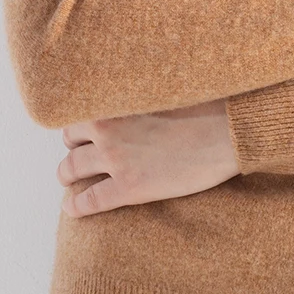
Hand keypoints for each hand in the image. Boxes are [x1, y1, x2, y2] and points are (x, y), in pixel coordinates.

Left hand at [57, 97, 240, 217]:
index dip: (81, 124)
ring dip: (67, 174)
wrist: (226, 131)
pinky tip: (72, 207)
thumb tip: (131, 93)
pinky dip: (75, 205)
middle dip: (73, 147)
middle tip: (80, 155)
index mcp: (115, 101)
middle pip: (70, 140)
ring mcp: (115, 159)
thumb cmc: (204, 104)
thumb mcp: (161, 87)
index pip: (79, 111)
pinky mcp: (128, 187)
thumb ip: (135, 92)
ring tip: (71, 181)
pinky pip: (88, 201)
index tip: (83, 132)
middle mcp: (107, 128)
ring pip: (70, 169)